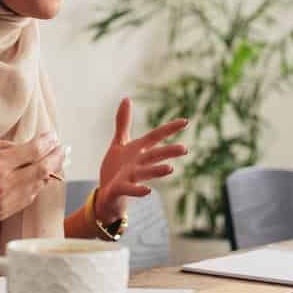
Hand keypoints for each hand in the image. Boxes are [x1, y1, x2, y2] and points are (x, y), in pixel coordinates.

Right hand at [0, 132, 65, 225]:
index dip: (46, 142)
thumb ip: (0, 146)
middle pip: (41, 170)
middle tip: (63, 149)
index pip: (32, 152)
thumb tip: (25, 146)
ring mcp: (4, 202)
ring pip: (37, 186)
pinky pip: (27, 199)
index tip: (53, 136)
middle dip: (55, 158)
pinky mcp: (2, 214)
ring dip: (48, 173)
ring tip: (56, 162)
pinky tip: (39, 179)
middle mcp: (3, 185)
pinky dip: (35, 187)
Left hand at [94, 98, 187, 224]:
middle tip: (184, 149)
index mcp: (138, 151)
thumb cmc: (116, 168)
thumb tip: (127, 98)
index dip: (169, 129)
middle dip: (168, 152)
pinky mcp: (120, 189)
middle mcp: (138, 164)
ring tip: (170, 169)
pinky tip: (148, 192)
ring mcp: (130, 177)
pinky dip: (138, 191)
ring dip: (157, 171)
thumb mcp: (120, 143)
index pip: (155, 137)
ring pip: (145, 173)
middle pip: (154, 156)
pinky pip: (129, 189)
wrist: (106, 194)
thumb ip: (124, 122)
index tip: (186, 121)